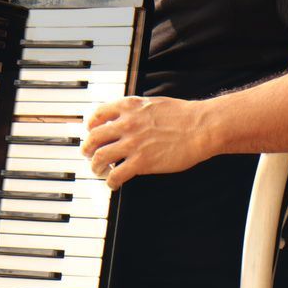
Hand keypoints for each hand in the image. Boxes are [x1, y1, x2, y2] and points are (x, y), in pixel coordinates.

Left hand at [81, 96, 208, 188]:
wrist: (201, 127)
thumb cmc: (183, 115)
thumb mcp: (153, 103)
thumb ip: (136, 110)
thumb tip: (126, 116)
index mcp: (129, 107)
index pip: (97, 115)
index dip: (90, 126)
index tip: (90, 133)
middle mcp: (126, 124)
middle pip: (94, 138)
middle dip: (87, 149)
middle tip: (87, 155)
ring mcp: (132, 143)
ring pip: (100, 157)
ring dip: (95, 166)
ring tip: (99, 171)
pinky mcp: (141, 162)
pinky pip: (116, 175)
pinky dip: (110, 181)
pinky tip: (113, 184)